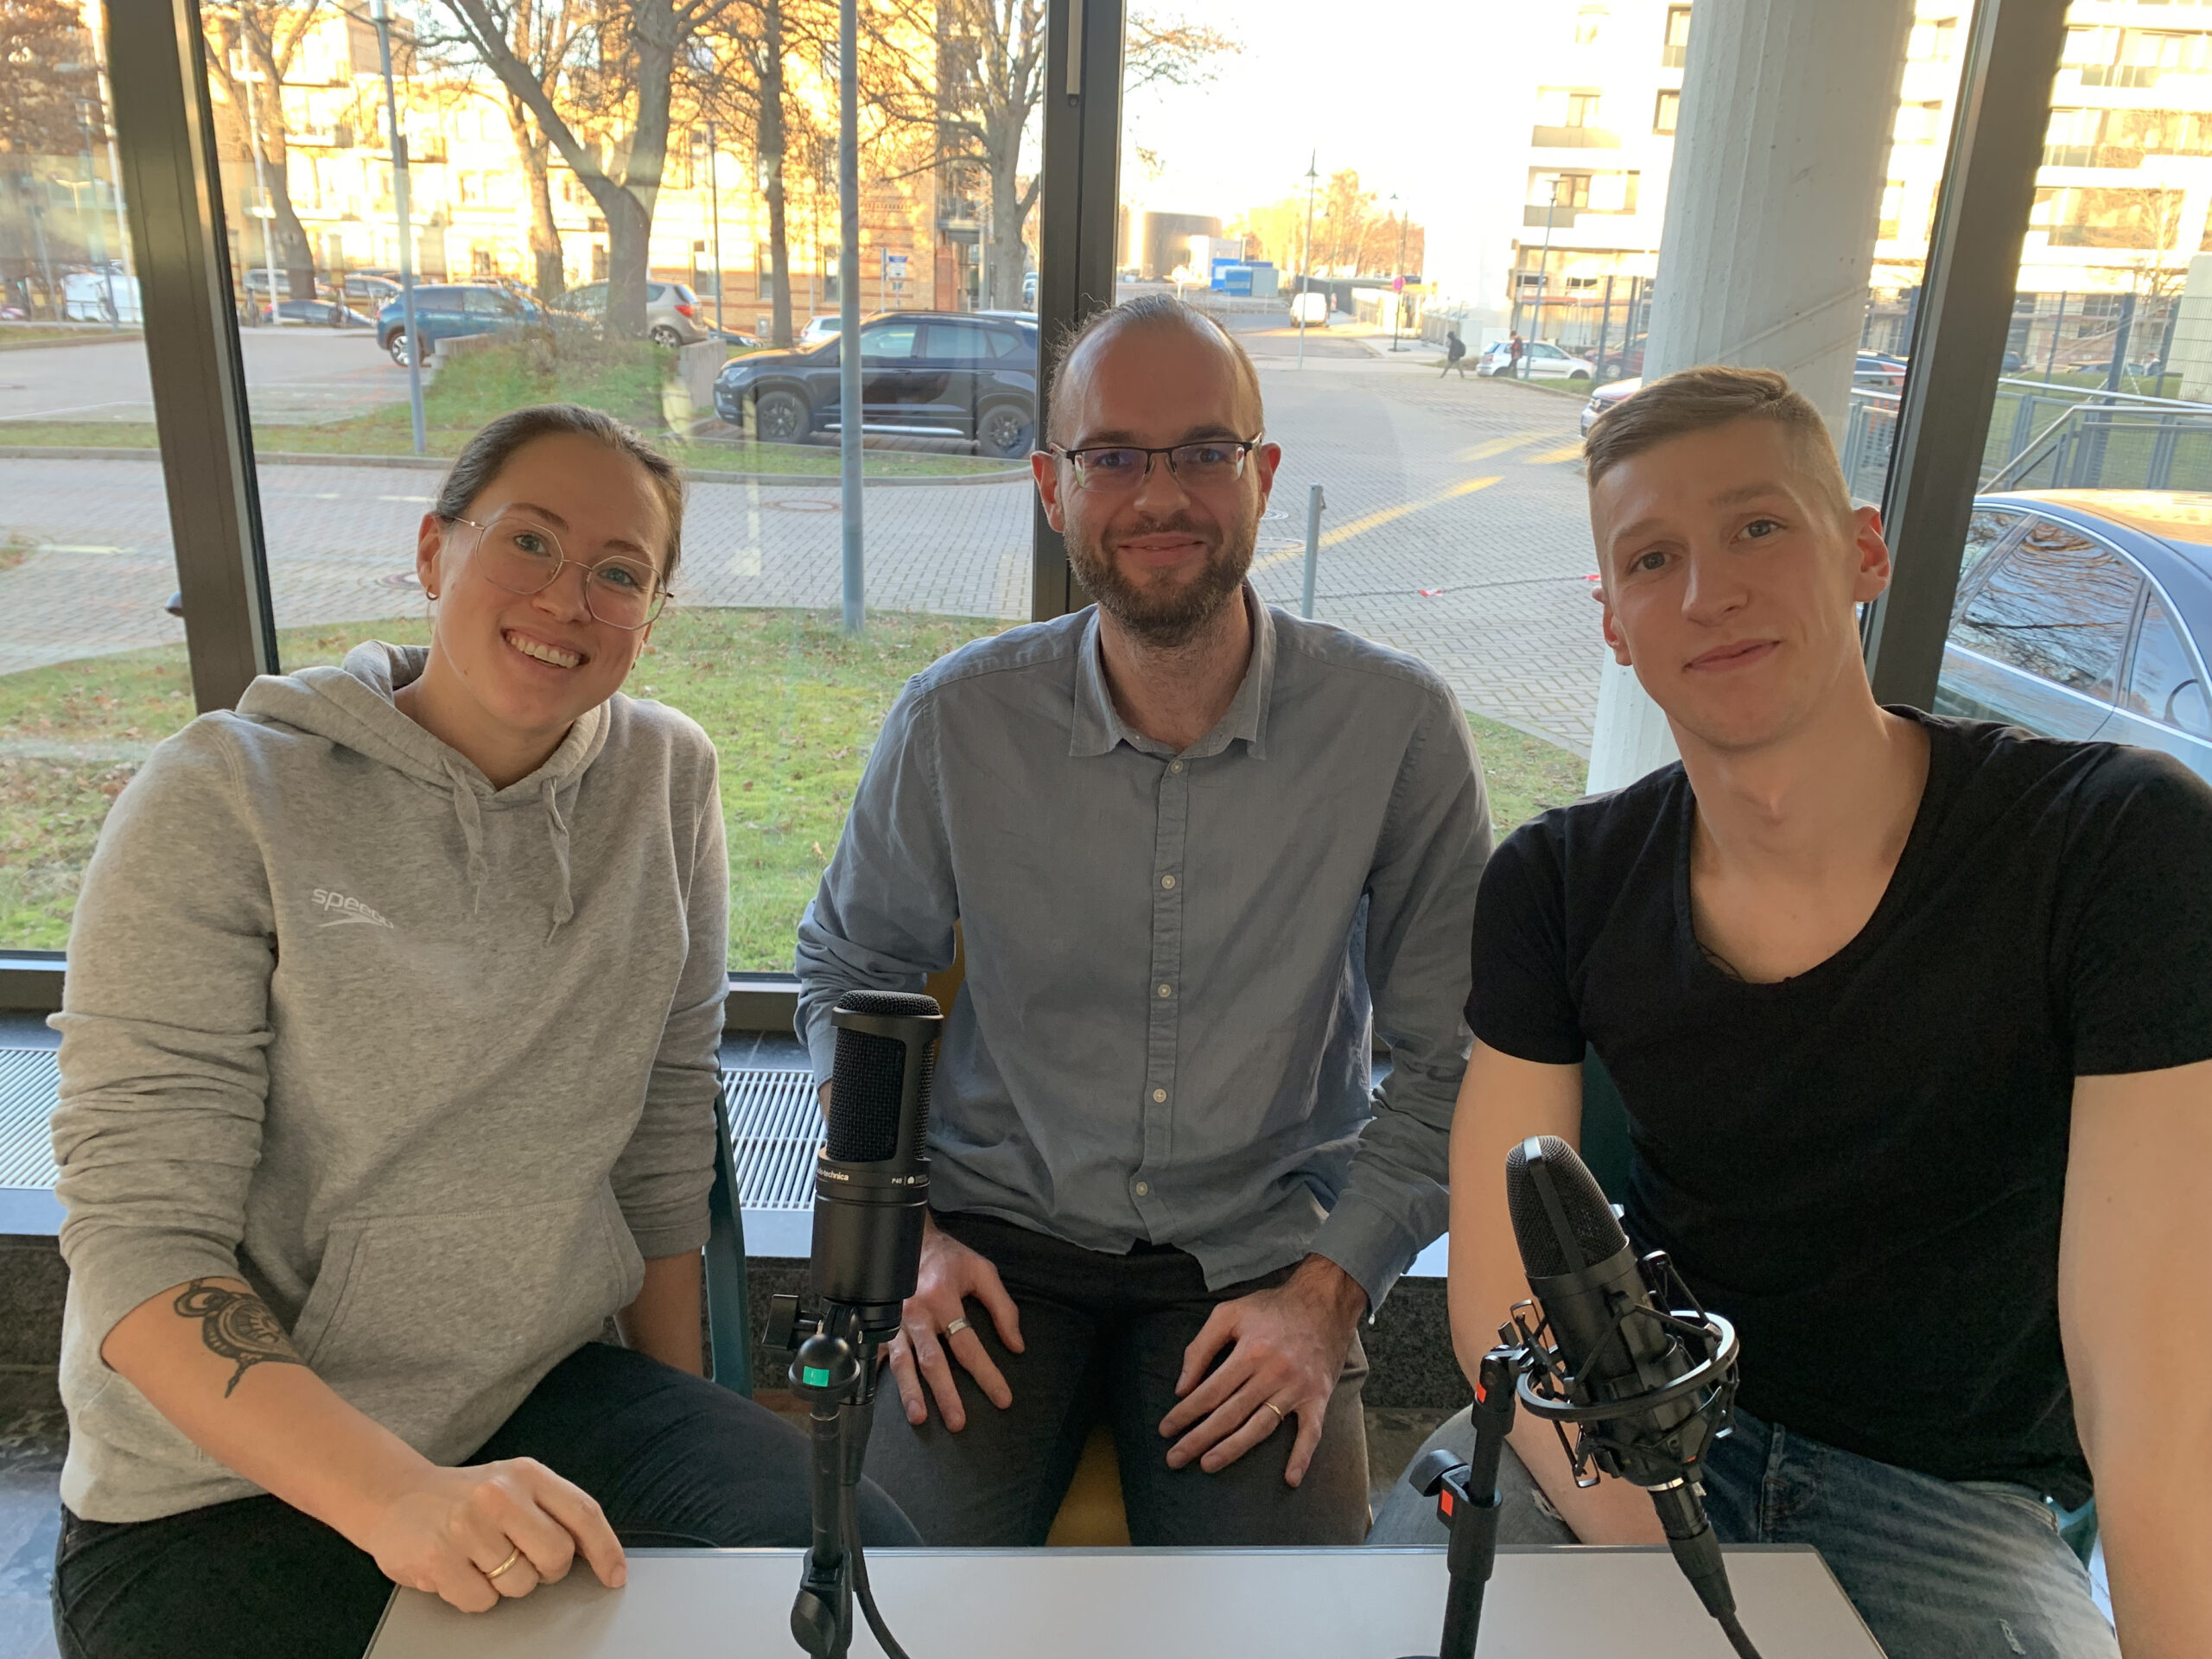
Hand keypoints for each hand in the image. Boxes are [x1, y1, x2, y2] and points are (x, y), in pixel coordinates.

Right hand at [358, 1458, 626, 1613]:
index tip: (614, 1576)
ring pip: (519, 1585)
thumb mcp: (512, 1485)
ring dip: (504, 1583)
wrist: (394, 1496)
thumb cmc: (464, 1496)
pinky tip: (459, 1570)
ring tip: (480, 1558)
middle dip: (545, 1570)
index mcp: (526, 1474)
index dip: (605, 1549)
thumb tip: (595, 1551)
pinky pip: (482, 1601)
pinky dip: (474, 1596)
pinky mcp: (440, 1558)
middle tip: (520, 1559)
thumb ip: (552, 1509)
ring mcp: (468, 1527)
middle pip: (556, 1557)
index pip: (583, 1512)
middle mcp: (499, 1495)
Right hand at [884, 1214, 1024, 1430]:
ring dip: (911, 1392)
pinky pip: (877, 1354)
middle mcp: (917, 1313)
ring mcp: (894, 1321)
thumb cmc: (948, 1258)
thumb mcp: (982, 1271)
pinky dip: (878, 1376)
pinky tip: (879, 1398)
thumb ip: (1002, 1308)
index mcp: (943, 1298)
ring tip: (919, 1418)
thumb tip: (1017, 1345)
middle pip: (933, 1360)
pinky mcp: (880, 1325)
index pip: (968, 1344)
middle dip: (946, 1393)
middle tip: (959, 1422)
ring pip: (903, 1363)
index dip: (986, 1373)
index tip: (1002, 1398)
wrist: (908, 1238)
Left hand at [1159, 1255, 1365, 1486]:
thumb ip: (1201, 1347)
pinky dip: (1302, 1456)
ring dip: (1233, 1450)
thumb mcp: (1229, 1313)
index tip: (1166, 1430)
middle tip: (1175, 1458)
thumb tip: (1182, 1387)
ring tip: (1208, 1464)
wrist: (1325, 1301)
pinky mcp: (1318, 1397)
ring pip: (1260, 1427)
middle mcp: (1273, 1373)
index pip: (1209, 1392)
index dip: (1184, 1413)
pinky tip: (1290, 1479)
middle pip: (1229, 1414)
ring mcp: (1297, 1388)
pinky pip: (1311, 1432)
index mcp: (1250, 1352)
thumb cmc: (1272, 1308)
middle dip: (1198, 1439)